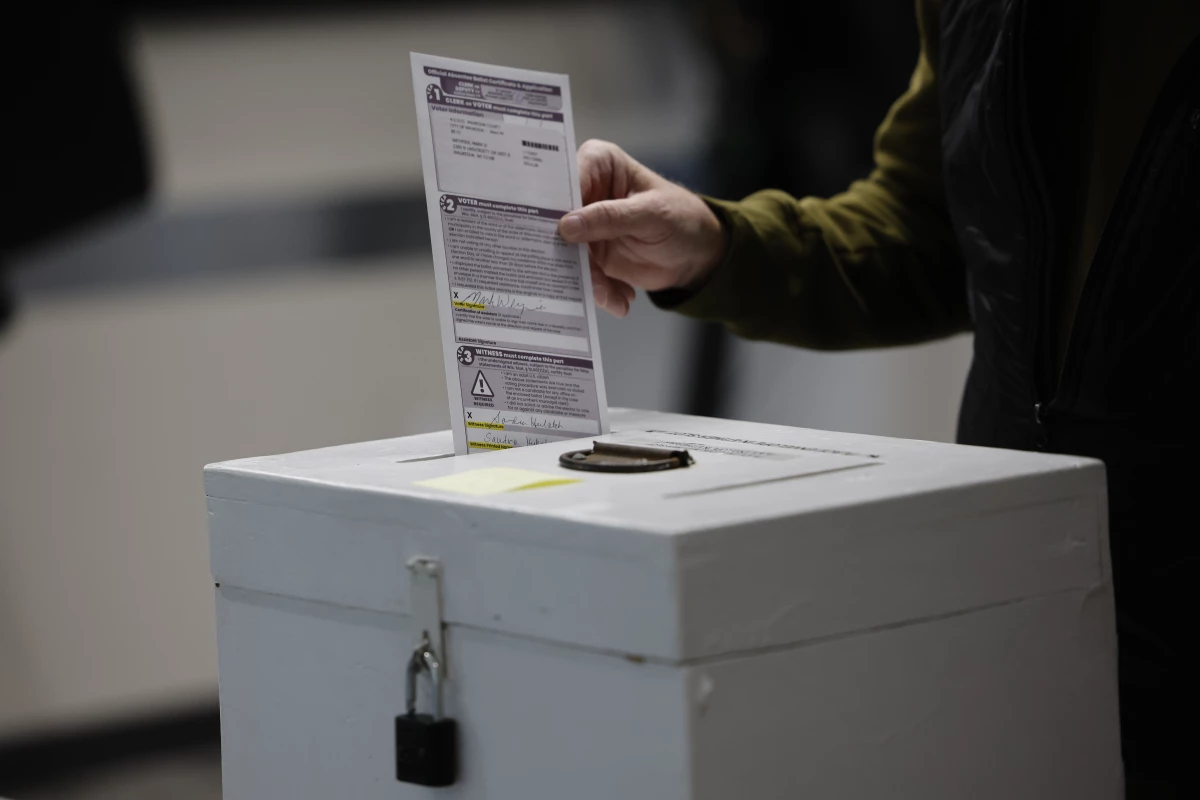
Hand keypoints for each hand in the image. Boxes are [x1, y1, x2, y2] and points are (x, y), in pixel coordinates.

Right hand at [559, 140, 726, 316]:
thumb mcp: (650, 214)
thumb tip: (567, 225)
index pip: (564, 178)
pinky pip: (582, 274)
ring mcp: (584, 226)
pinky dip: (600, 291)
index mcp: (598, 164)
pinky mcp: (590, 254)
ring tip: (610, 297)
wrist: (696, 253)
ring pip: (567, 252)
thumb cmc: (680, 217)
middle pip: (556, 218)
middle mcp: (584, 192)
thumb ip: (610, 217)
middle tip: (570, 273)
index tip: (550, 229)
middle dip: (562, 250)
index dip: (551, 202)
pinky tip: (621, 301)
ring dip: (587, 279)